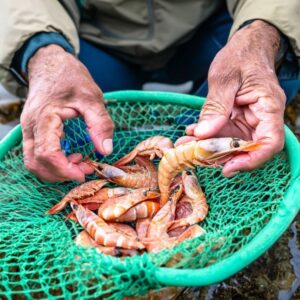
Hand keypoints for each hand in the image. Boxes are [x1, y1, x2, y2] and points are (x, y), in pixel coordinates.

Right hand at [21, 45, 113, 181]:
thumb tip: (106, 150)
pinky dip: (52, 162)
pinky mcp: (33, 130)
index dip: (65, 169)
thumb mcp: (92, 97)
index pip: (47, 153)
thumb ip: (100, 124)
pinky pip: (36, 154)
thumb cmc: (70, 77)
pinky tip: (71, 156)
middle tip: (85, 168)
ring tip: (79, 162)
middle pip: (37, 162)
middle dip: (61, 173)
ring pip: (33, 161)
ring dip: (55, 170)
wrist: (51, 63)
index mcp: (44, 117)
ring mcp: (29, 128)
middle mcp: (31, 126)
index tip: (84, 173)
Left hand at [177, 21, 285, 176]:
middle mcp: (262, 117)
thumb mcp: (225, 78)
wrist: (245, 47)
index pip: (269, 142)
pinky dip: (208, 136)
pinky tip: (191, 134)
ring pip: (233, 142)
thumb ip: (215, 107)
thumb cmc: (240, 56)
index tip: (227, 168)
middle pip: (248, 147)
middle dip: (221, 155)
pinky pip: (225, 133)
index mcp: (268, 106)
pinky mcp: (238, 118)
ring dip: (210, 147)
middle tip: (196, 156)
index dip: (251, 159)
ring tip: (186, 146)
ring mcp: (250, 119)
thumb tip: (203, 134)